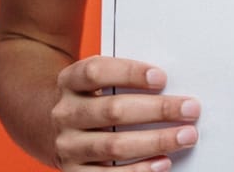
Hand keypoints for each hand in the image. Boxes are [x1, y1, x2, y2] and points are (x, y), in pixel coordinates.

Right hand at [51, 55, 199, 171]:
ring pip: (115, 146)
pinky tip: (162, 162)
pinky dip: (139, 171)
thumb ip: (121, 78)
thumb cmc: (87, 96)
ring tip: (185, 136)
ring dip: (156, 141)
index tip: (161, 77)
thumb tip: (169, 85)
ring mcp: (67, 145)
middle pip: (113, 110)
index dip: (129, 73)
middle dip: (157, 110)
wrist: (43, 124)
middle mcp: (65, 113)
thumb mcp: (93, 79)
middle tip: (190, 108)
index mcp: (70, 80)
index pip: (97, 72)